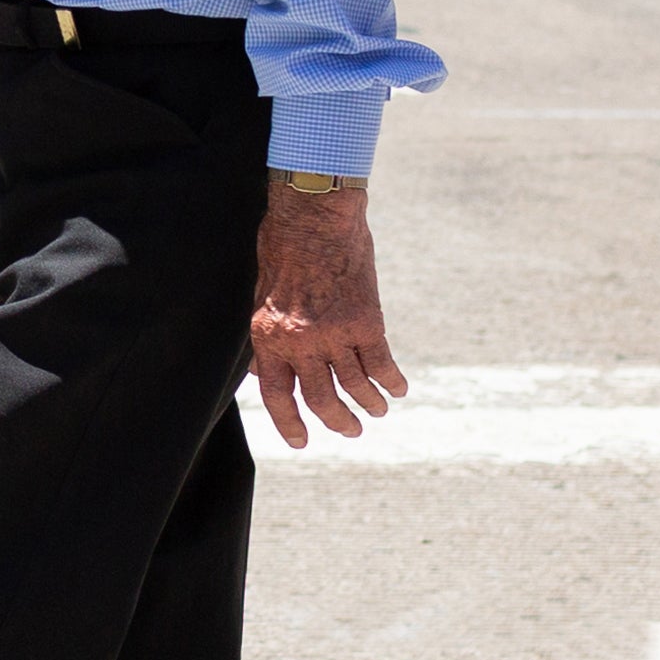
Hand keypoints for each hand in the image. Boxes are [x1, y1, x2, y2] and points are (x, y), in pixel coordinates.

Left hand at [250, 183, 404, 446]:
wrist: (315, 217)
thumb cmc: (284, 248)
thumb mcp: (261, 295)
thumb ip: (269, 334)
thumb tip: (265, 369)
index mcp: (268, 337)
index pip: (277, 396)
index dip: (289, 424)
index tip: (302, 442)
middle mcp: (300, 343)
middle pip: (321, 400)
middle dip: (338, 422)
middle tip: (351, 432)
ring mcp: (335, 334)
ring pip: (355, 387)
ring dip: (369, 405)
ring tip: (378, 413)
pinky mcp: (367, 322)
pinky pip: (382, 364)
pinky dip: (392, 381)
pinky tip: (399, 389)